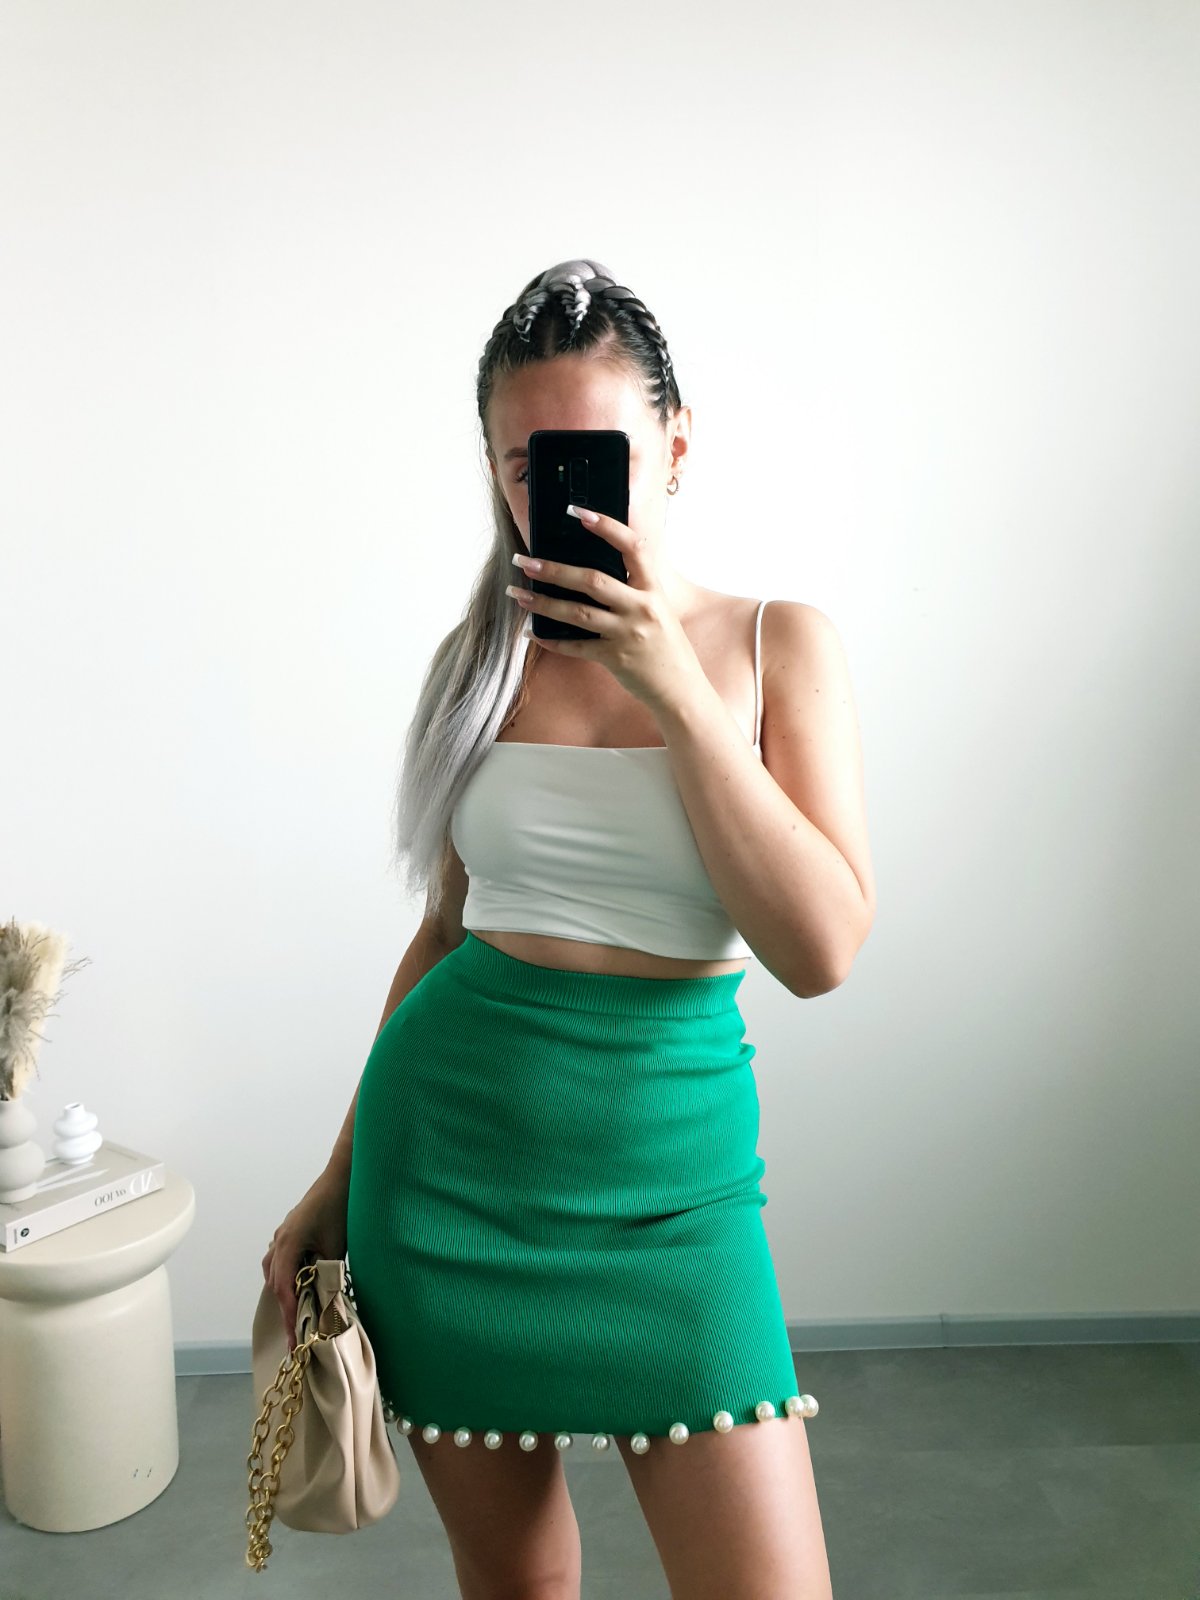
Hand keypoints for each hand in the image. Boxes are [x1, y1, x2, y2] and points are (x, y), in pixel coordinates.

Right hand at [262, 1174, 348, 1355]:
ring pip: (275, 1269)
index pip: (283, 1289)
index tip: (295, 1339)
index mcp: (287, 1245)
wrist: (343, 1176)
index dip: (288, 1316)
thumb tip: (328, 1306)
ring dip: (285, 1289)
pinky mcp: (292, 1229)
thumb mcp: (336, 1248)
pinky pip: (281, 1257)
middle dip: (285, 1307)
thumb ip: (328, 1276)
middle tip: (297, 1333)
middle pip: (275, 1281)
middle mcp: (280, 1240)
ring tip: (298, 1311)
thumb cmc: (340, 1208)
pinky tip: (301, 1280)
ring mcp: (283, 1232)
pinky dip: (287, 1273)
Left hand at [508, 505, 702, 717]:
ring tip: (518, 594)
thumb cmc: (666, 647)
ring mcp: (628, 634)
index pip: (632, 547)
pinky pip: (576, 647)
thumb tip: (592, 572)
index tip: (577, 512)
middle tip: (524, 561)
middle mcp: (642, 608)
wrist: (681, 689)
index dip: (606, 527)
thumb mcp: (659, 610)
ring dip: (543, 603)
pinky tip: (532, 632)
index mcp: (653, 590)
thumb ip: (633, 589)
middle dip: (554, 570)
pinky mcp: (616, 658)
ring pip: (577, 613)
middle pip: (592, 580)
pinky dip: (552, 640)